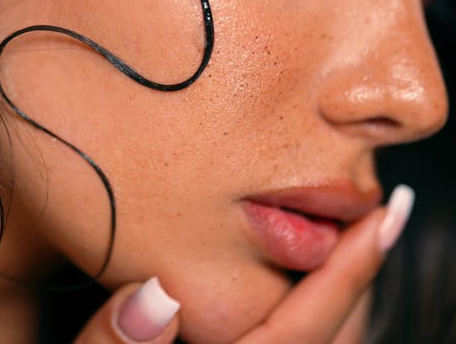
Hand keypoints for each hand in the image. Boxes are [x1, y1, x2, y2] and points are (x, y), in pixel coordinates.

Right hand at [73, 185, 412, 343]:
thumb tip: (153, 295)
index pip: (304, 326)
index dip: (351, 268)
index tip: (386, 216)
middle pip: (334, 333)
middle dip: (359, 270)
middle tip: (372, 210)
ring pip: (326, 340)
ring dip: (344, 287)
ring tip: (349, 233)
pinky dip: (319, 308)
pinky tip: (300, 275)